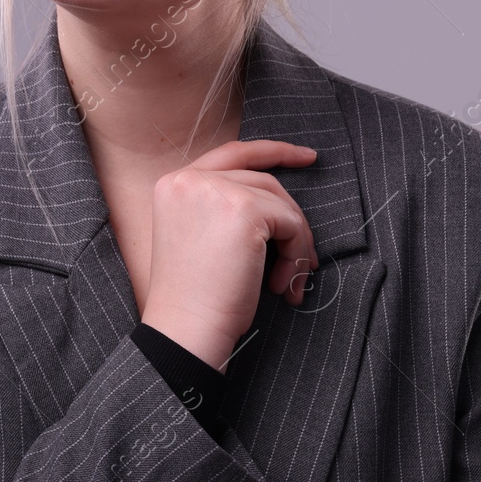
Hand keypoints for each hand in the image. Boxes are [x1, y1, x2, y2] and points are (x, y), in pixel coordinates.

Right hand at [139, 140, 318, 372]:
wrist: (185, 330)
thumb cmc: (193, 299)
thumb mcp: (198, 238)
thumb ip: (222, 208)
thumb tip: (280, 206)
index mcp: (173, 184)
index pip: (231, 154)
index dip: (273, 152)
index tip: (306, 157)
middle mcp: (190, 179)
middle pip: (263, 180)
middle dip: (291, 217)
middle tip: (305, 258)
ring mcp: (217, 190)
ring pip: (280, 203)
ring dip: (295, 243)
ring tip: (288, 281)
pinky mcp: (245, 210)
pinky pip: (291, 223)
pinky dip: (296, 255)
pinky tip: (281, 285)